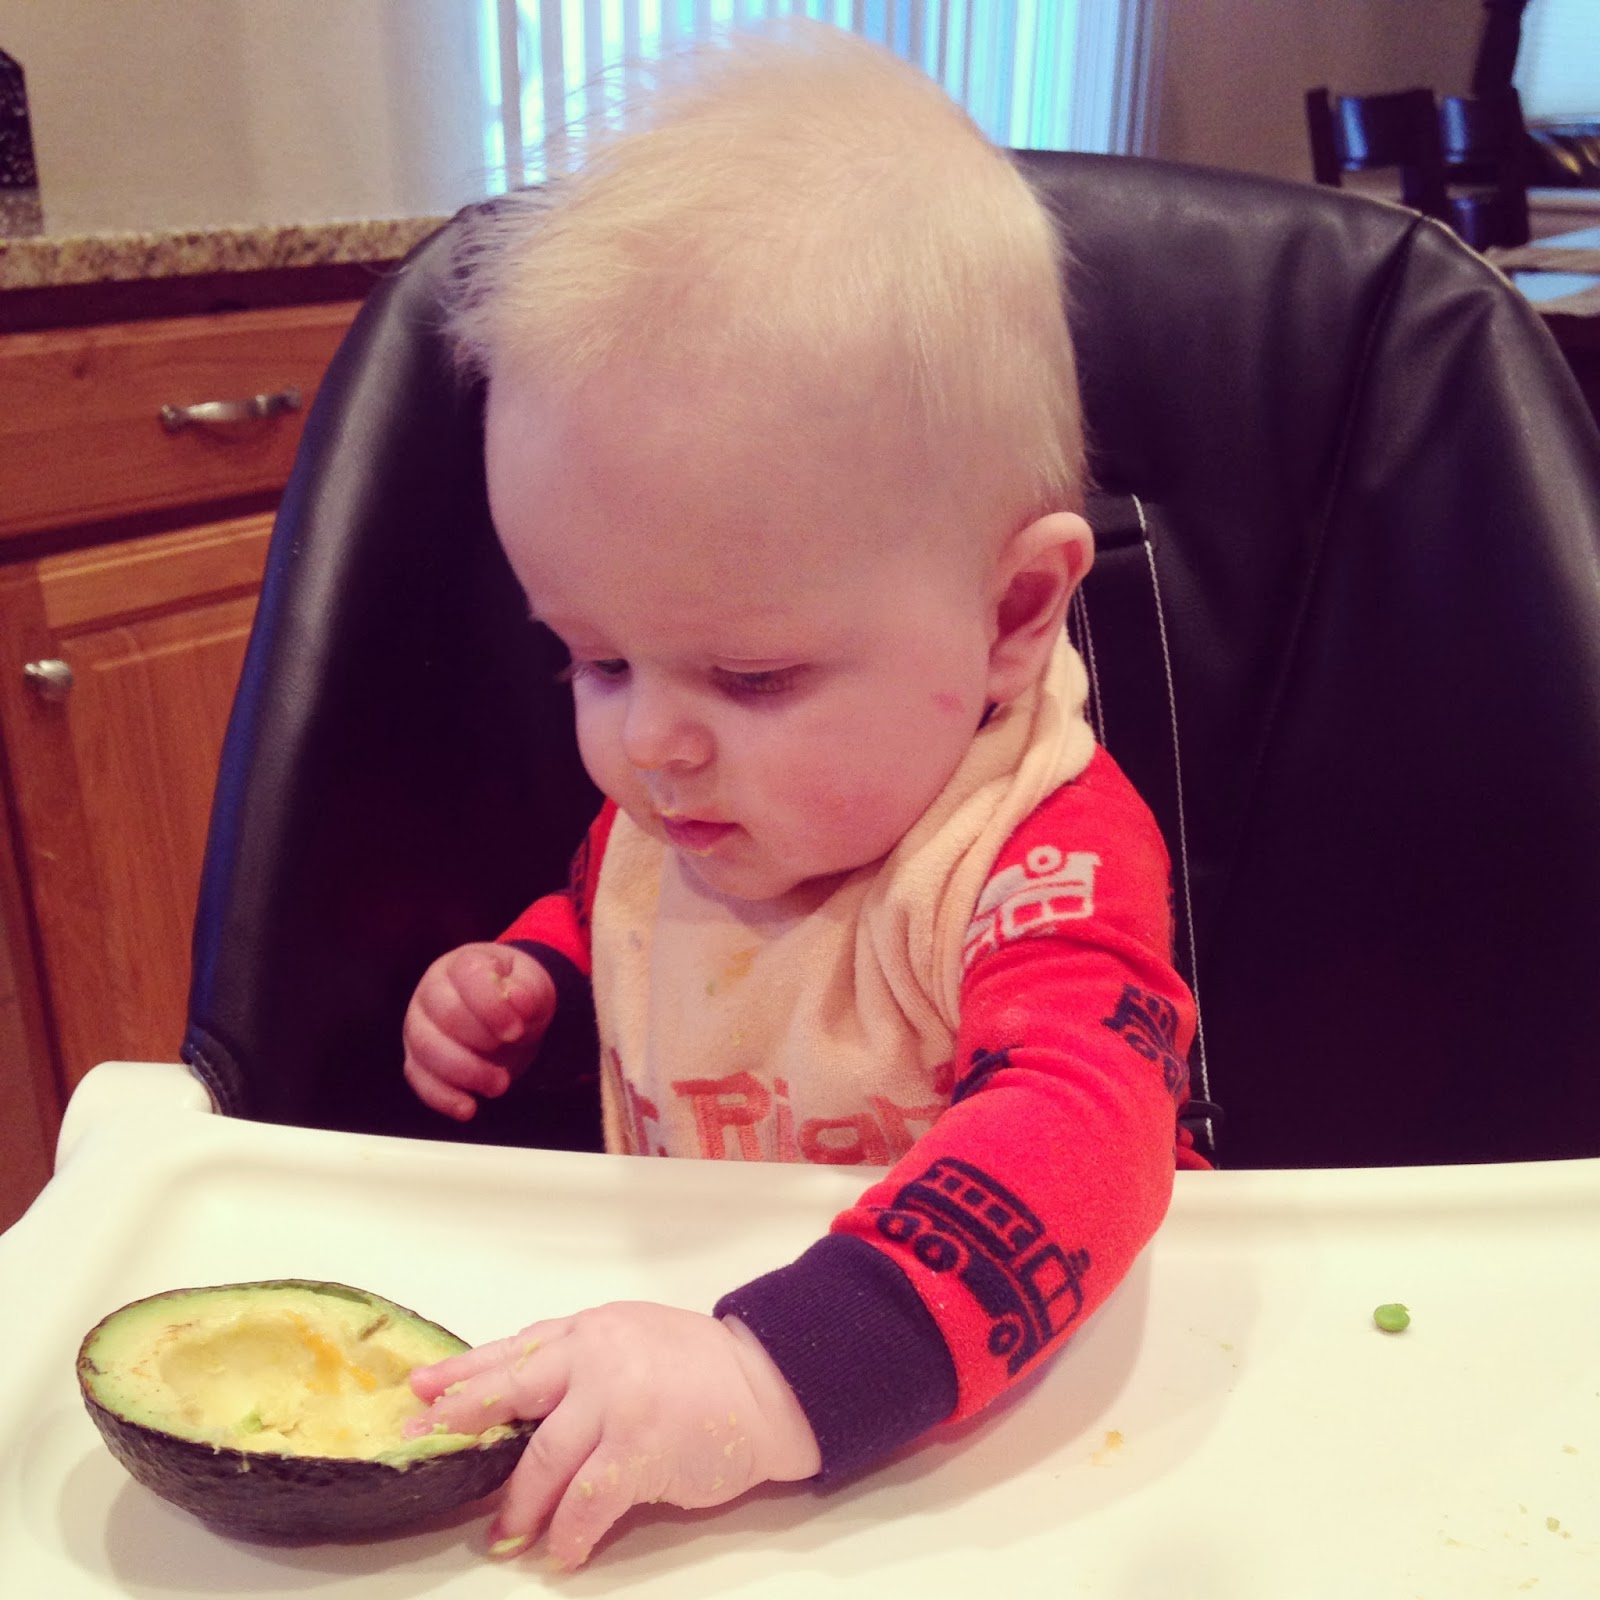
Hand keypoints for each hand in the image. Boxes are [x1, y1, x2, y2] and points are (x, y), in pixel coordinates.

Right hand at [401, 943, 555, 1120]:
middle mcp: (432, 990)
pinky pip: (419, 1078)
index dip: (491, 1006)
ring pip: (427, 1049)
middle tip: (511, 1052)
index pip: (467, 976)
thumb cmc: (515, 992)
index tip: (516, 1031)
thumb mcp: (533, 985)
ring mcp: (419, 1025)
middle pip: (445, 1015)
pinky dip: (442, 1097)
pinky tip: (468, 1108)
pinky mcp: (417, 1058)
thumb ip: (528, 990)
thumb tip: (519, 1000)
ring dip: (464, 1073)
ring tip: (499, 1084)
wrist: (507, 1012)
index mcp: (462, 964)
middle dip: (481, 1042)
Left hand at [405, 1303, 820, 1567]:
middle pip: (511, 1392)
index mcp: (590, 1331)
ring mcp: (616, 1402)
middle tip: (422, 1444)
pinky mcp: (639, 1449)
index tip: (419, 1389)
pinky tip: (562, 1551)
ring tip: (506, 1534)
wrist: (765, 1385)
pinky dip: (568, 1532)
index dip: (463, 1373)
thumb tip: (520, 1398)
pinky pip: (586, 1500)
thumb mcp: (631, 1339)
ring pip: (543, 1460)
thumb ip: (579, 1360)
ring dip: (519, 1504)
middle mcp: (596, 1358)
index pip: (514, 1351)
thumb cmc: (699, 1367)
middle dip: (461, 1421)